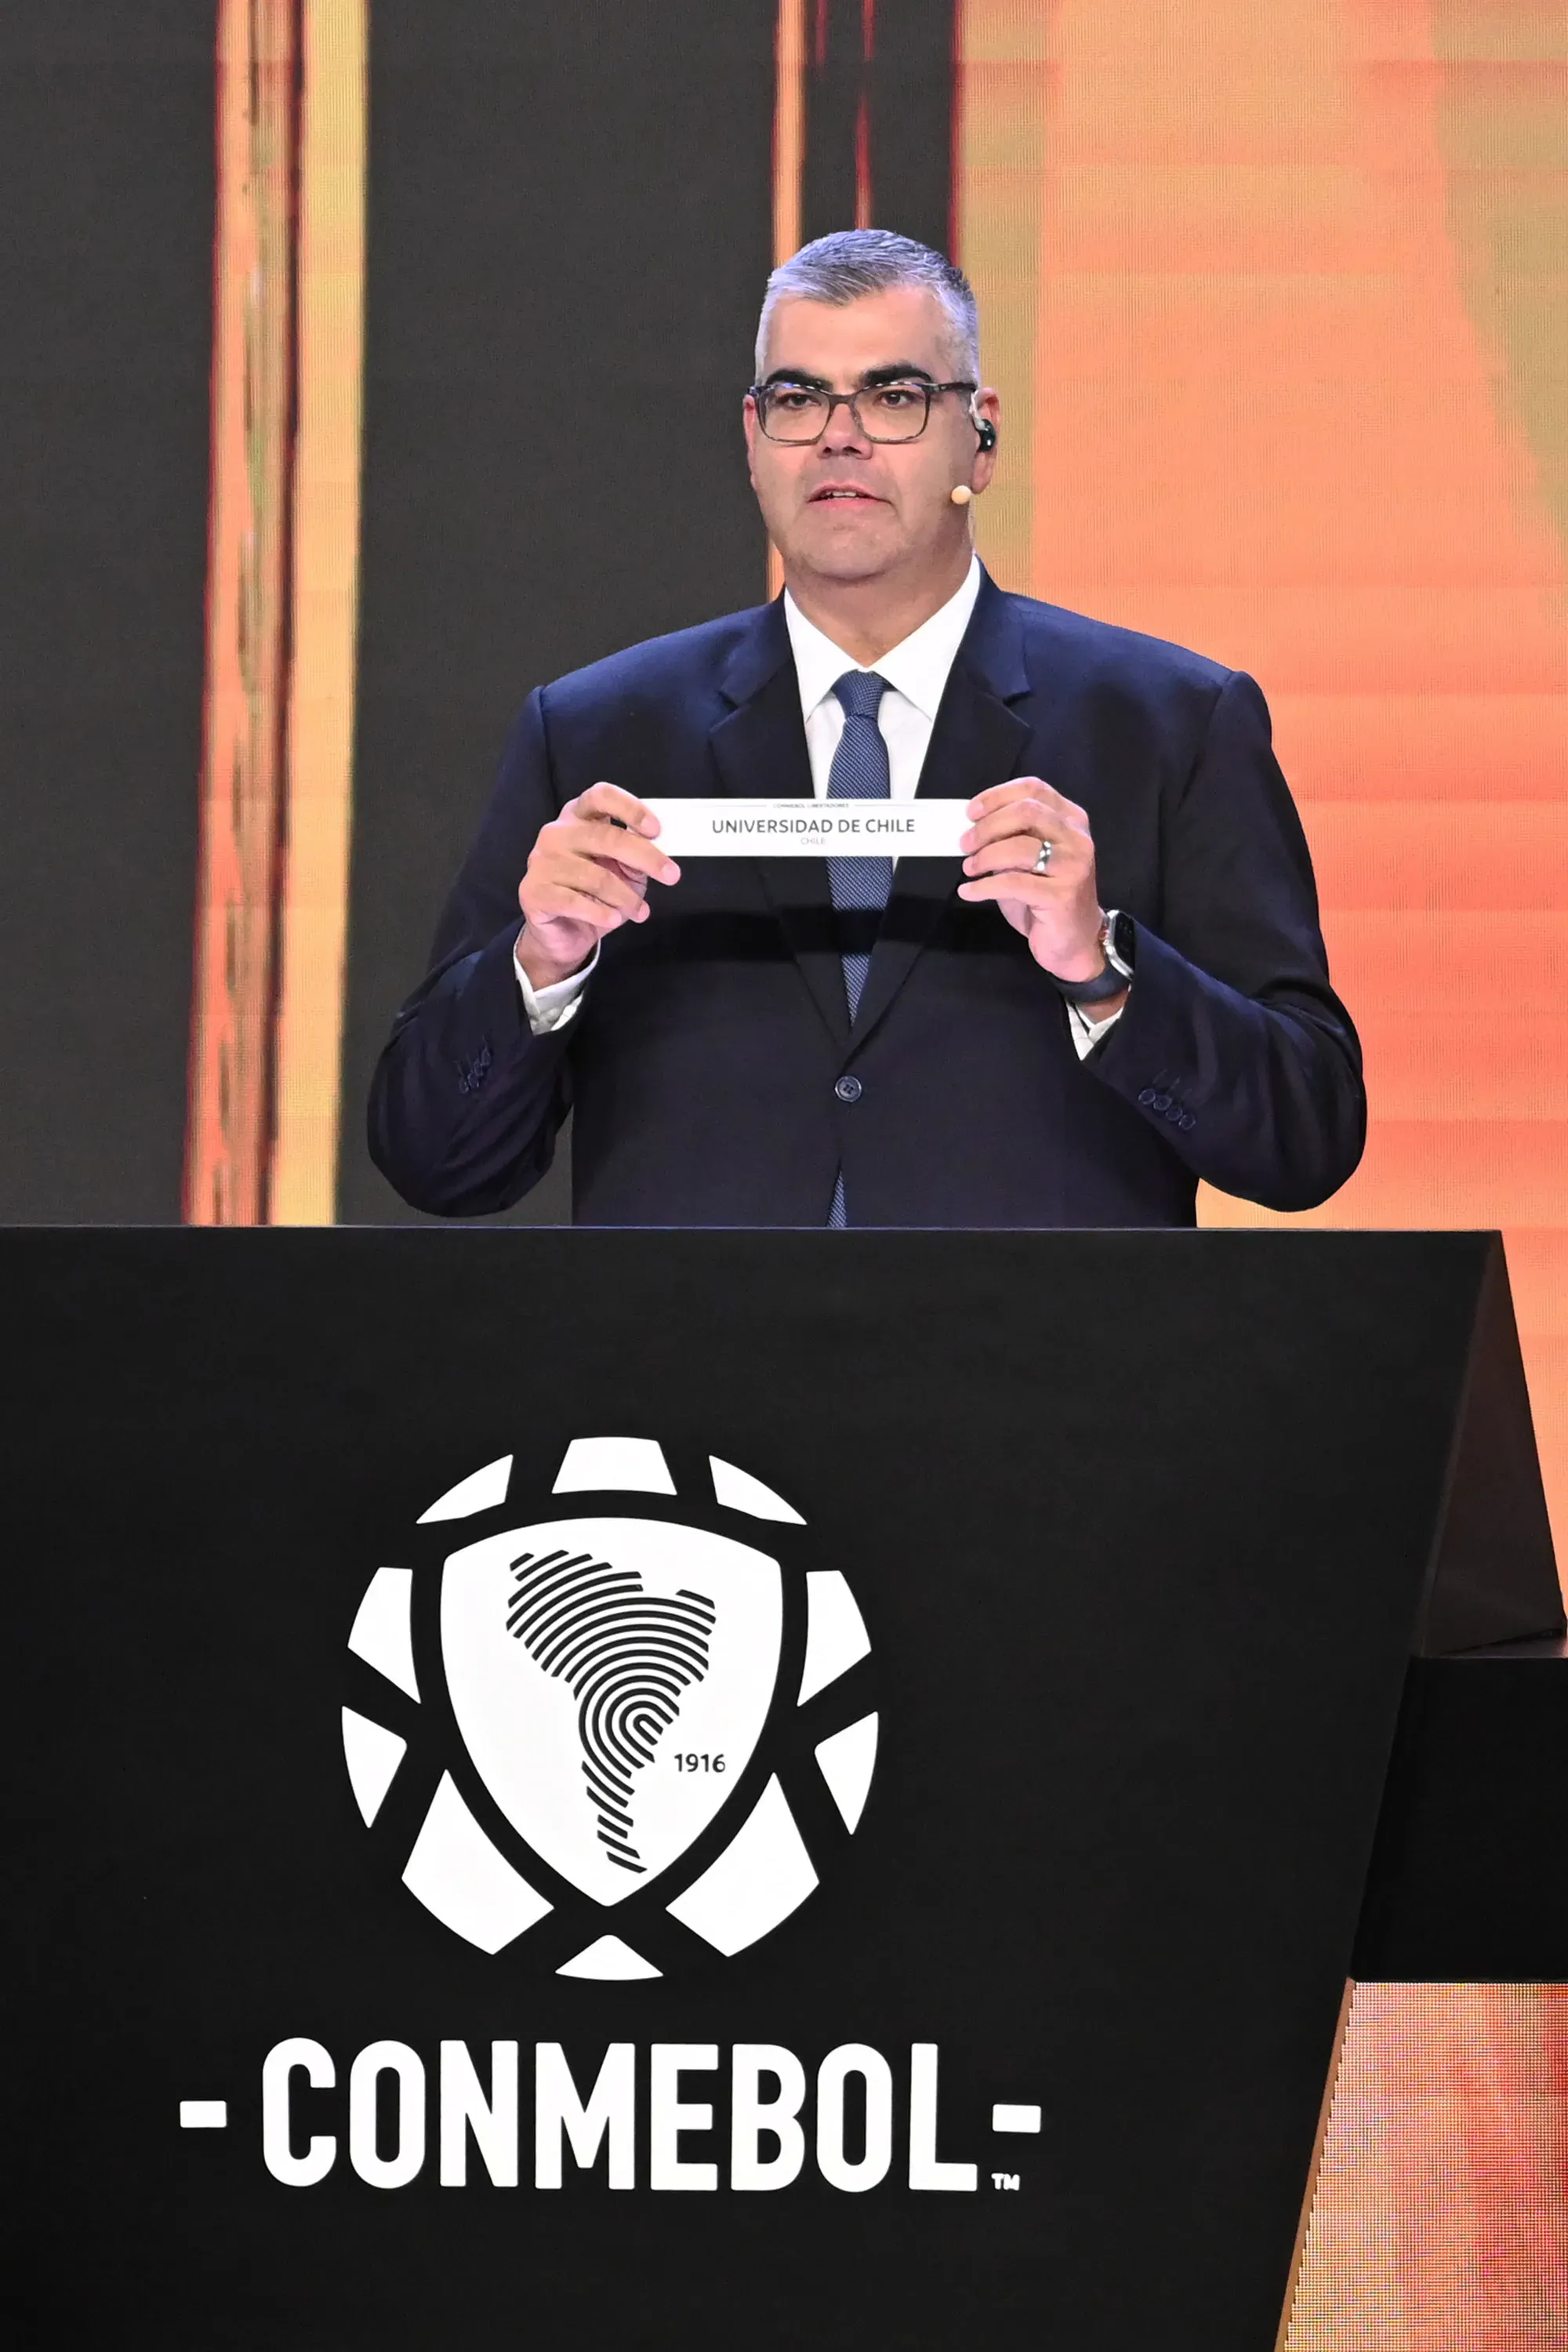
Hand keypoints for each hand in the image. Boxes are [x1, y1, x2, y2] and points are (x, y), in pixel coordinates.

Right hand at [516, 782, 679, 988]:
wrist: (562, 933)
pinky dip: (600, 913)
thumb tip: (664, 850)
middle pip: (606, 836)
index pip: (601, 796)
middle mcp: (556, 833)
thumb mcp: (623, 870)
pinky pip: (575, 902)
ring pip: (595, 876)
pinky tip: (613, 919)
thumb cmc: (595, 894)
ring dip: (626, 897)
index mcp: (578, 817)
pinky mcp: (534, 891)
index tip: (656, 830)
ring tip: (641, 912)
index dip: (630, 808)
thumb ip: (637, 854)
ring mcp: (542, 861)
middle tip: (672, 875)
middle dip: (645, 857)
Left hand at [957, 777, 1122, 1006]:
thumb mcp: (1029, 860)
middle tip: (965, 844)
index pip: (1034, 789)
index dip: (997, 796)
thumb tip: (970, 828)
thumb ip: (1011, 838)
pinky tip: (969, 892)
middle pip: (1026, 812)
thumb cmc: (1046, 898)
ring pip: (1019, 847)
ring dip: (985, 856)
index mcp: (1070, 819)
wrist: (1074, 941)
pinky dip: (983, 887)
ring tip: (969, 869)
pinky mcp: (1062, 895)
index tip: (970, 812)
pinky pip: (1013, 883)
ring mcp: (1074, 865)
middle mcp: (1077, 837)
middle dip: (988, 826)